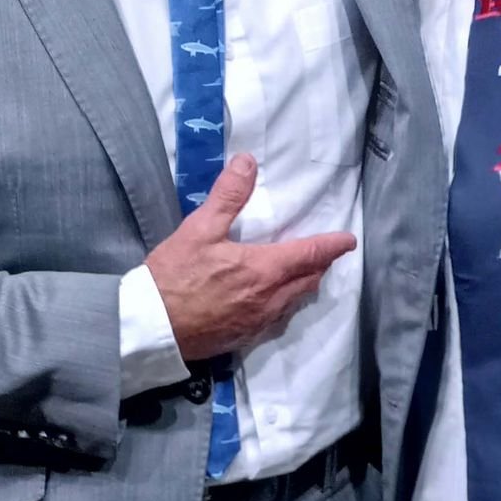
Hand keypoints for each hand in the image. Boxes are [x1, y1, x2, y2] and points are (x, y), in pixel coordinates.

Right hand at [146, 155, 354, 364]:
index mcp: (264, 269)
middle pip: (309, 281)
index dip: (332, 245)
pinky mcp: (246, 338)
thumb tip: (248, 163)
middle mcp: (270, 299)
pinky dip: (285, 305)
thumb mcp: (199, 229)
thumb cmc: (174, 276)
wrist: (152, 327)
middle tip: (323, 253)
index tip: (348, 240)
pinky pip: (278, 320)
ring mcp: (259, 322)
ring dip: (304, 286)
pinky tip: (274, 301)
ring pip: (295, 302)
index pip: (311, 254)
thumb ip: (228, 196)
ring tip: (302, 273)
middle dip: (320, 265)